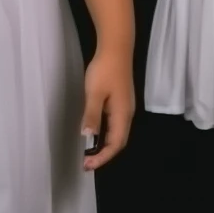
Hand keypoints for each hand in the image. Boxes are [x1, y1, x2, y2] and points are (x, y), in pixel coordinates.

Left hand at [80, 44, 134, 170]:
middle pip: (119, 141)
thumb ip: (92, 115)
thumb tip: (88, 138)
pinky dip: (105, 132)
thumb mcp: (95, 93)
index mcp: (122, 115)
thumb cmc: (105, 70)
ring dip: (104, 144)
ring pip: (117, 132)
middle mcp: (127, 114)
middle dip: (104, 154)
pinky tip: (95, 131)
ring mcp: (125, 106)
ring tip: (89, 151)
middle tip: (86, 162)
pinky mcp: (121, 100)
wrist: (116, 47)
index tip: (87, 165)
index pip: (115, 144)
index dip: (102, 157)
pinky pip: (114, 123)